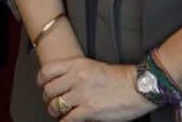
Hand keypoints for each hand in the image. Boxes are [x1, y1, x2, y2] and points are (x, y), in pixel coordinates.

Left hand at [37, 58, 155, 121]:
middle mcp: (77, 77)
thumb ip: (76, 73)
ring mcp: (83, 94)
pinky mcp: (90, 109)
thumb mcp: (93, 66)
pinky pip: (68, 119)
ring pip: (56, 106)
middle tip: (52, 103)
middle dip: (48, 99)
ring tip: (60, 113)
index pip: (46, 71)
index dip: (41, 81)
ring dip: (55, 112)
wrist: (139, 87)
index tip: (42, 87)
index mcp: (77, 64)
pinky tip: (68, 121)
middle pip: (49, 90)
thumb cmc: (120, 78)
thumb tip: (63, 84)